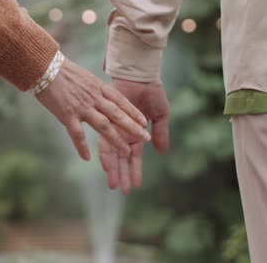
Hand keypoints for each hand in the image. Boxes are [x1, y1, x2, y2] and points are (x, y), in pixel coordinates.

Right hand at [36, 60, 150, 160]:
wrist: (43, 66)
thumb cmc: (59, 70)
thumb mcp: (83, 76)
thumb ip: (92, 87)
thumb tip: (99, 92)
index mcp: (97, 86)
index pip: (120, 100)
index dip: (133, 111)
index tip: (143, 121)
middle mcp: (93, 97)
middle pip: (117, 114)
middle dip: (133, 127)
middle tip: (145, 137)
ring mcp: (81, 107)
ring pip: (104, 126)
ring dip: (116, 139)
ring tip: (127, 152)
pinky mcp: (67, 115)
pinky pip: (77, 134)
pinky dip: (82, 147)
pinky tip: (87, 158)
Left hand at [98, 78, 169, 193]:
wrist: (140, 75)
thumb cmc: (151, 93)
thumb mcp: (161, 115)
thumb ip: (160, 133)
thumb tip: (162, 152)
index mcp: (136, 134)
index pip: (135, 157)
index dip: (135, 171)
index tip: (135, 186)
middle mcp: (123, 133)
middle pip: (122, 158)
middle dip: (122, 174)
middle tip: (122, 190)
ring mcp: (114, 127)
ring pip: (113, 152)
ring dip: (114, 168)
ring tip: (114, 184)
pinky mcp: (106, 118)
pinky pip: (104, 138)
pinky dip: (105, 152)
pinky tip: (105, 165)